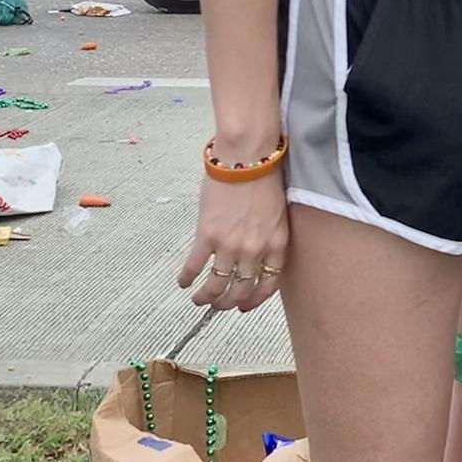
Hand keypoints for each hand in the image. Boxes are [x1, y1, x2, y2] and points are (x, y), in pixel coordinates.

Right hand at [179, 170, 288, 312]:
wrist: (248, 156)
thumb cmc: (265, 175)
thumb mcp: (278, 211)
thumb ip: (270, 235)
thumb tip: (257, 251)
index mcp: (277, 244)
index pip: (268, 284)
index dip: (255, 300)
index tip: (245, 305)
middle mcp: (255, 251)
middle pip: (240, 290)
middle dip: (228, 303)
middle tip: (219, 304)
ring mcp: (230, 246)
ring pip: (216, 286)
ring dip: (206, 297)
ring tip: (199, 299)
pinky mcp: (207, 236)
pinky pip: (194, 267)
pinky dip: (187, 278)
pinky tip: (183, 281)